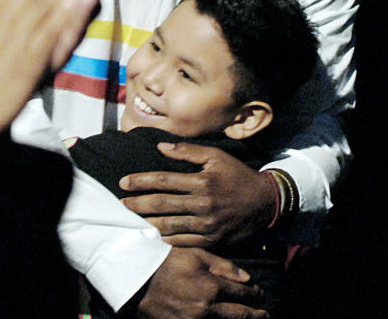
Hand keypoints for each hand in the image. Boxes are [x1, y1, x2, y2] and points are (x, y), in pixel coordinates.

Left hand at [119, 143, 274, 246]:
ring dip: (147, 223)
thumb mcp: (216, 156)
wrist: (266, 203)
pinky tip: (152, 237)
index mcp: (202, 181)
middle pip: (163, 204)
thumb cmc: (237, 175)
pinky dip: (166, 240)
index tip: (123, 182)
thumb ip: (188, 152)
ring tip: (130, 221)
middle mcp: (203, 203)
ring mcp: (208, 224)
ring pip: (170, 226)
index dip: (141, 181)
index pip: (164, 180)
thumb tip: (160, 146)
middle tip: (120, 204)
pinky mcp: (213, 240)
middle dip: (138, 204)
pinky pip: (184, 242)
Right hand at [132, 247, 267, 318]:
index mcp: (211, 286)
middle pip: (240, 315)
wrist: (136, 276)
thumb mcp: (195, 255)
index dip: (256, 295)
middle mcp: (207, 308)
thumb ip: (223, 266)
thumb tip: (248, 278)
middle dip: (256, 314)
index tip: (261, 295)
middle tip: (265, 314)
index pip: (243, 293)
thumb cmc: (166, 261)